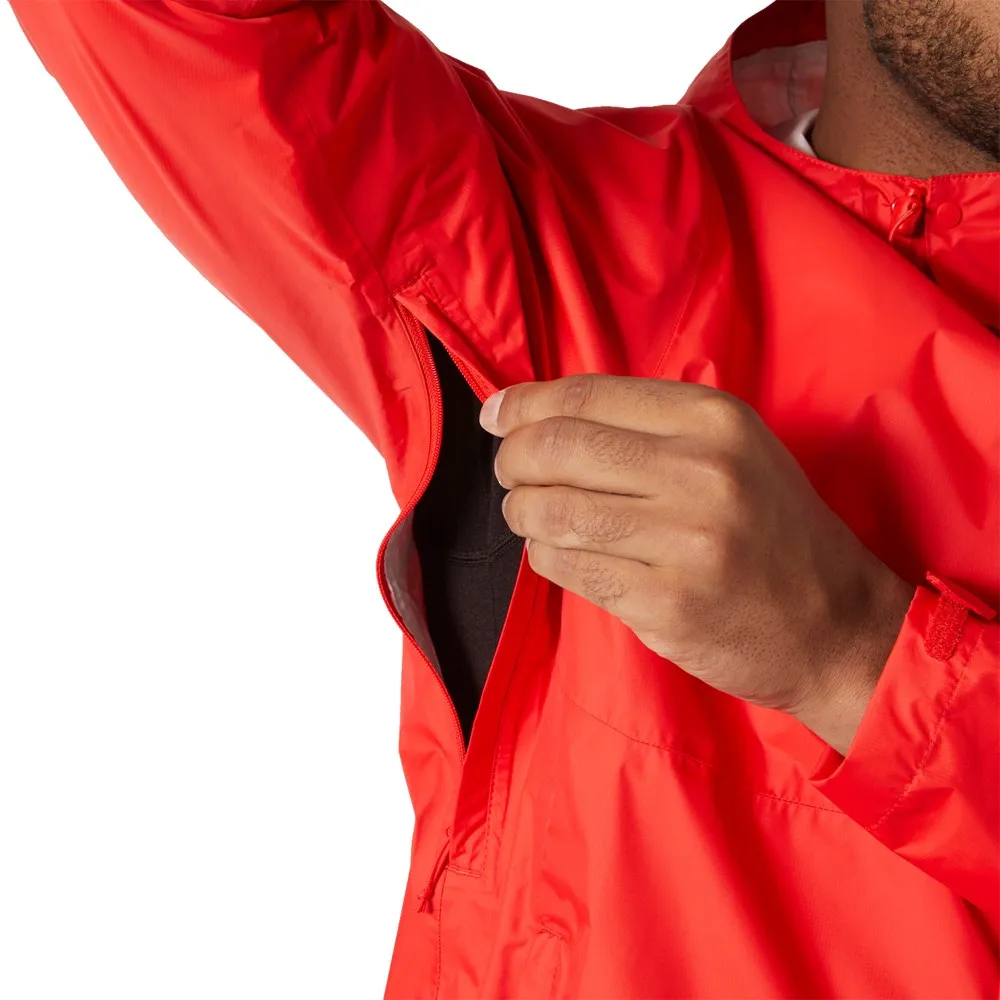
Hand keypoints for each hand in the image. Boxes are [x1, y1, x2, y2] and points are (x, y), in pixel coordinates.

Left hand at [480, 375, 913, 753]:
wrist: (836, 625)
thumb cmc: (772, 531)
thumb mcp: (732, 450)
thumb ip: (647, 427)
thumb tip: (535, 413)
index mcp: (713, 420)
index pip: (587, 397)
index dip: (525, 405)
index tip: (495, 416)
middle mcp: (700, 472)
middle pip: (556, 449)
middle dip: (512, 461)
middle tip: (510, 473)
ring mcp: (685, 541)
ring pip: (551, 511)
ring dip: (522, 513)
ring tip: (530, 515)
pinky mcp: (666, 603)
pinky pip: (566, 567)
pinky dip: (546, 556)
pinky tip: (561, 553)